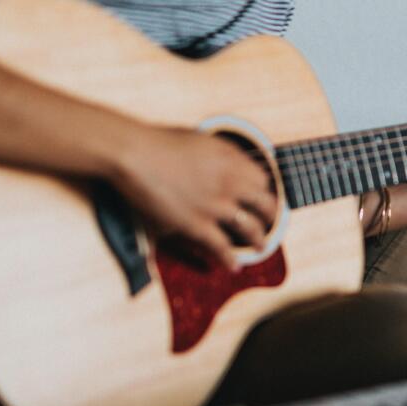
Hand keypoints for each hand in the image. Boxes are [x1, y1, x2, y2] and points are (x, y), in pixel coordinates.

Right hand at [109, 127, 276, 269]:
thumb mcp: (199, 139)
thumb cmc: (159, 142)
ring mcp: (216, 206)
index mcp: (231, 158)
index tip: (261, 194)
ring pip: (250, 228)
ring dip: (259, 240)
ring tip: (261, 247)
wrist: (136, 155)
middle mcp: (231, 182)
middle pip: (265, 204)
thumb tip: (226, 161)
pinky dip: (230, 259)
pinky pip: (222, 248)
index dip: (263, 188)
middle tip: (270, 221)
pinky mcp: (197, 225)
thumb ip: (218, 153)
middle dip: (270, 215)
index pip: (262, 178)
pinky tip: (234, 266)